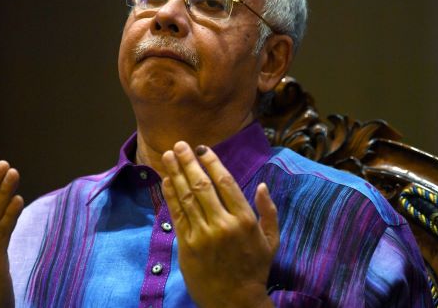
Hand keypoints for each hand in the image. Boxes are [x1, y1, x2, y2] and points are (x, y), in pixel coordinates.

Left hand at [158, 142, 278, 307]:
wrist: (234, 301)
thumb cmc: (254, 269)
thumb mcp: (271, 241)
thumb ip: (268, 211)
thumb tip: (263, 185)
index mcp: (244, 220)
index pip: (225, 183)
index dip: (212, 162)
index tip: (202, 148)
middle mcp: (223, 224)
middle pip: (202, 185)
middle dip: (189, 162)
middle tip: (179, 145)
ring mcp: (203, 234)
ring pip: (187, 197)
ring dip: (176, 173)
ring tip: (168, 156)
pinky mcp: (187, 244)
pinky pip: (177, 214)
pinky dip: (171, 195)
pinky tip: (166, 180)